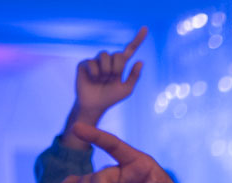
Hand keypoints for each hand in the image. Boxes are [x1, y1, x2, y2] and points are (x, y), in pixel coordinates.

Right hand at [63, 28, 146, 148]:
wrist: (95, 105)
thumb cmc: (111, 98)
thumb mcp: (127, 89)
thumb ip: (134, 76)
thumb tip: (140, 61)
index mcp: (120, 65)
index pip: (130, 50)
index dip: (138, 39)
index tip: (145, 28)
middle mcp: (109, 60)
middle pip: (118, 54)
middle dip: (117, 69)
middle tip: (112, 79)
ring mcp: (96, 61)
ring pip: (105, 55)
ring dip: (106, 71)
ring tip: (102, 79)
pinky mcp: (85, 63)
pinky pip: (93, 63)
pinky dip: (95, 74)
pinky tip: (93, 80)